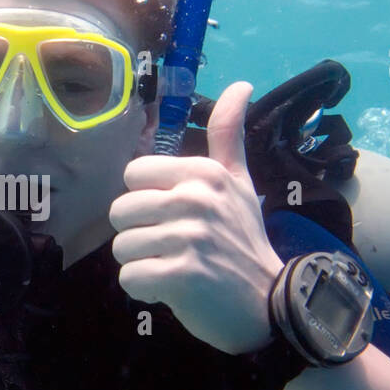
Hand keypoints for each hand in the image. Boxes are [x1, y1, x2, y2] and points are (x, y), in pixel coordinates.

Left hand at [110, 81, 284, 354]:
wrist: (269, 305)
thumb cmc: (244, 241)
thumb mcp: (240, 182)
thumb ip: (228, 135)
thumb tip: (241, 84)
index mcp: (204, 173)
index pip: (133, 174)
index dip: (145, 200)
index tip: (174, 217)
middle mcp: (195, 200)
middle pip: (120, 211)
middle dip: (139, 235)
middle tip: (173, 248)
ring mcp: (188, 238)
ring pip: (121, 247)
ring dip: (142, 264)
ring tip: (174, 268)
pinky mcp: (179, 276)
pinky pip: (129, 277)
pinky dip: (144, 290)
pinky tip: (171, 290)